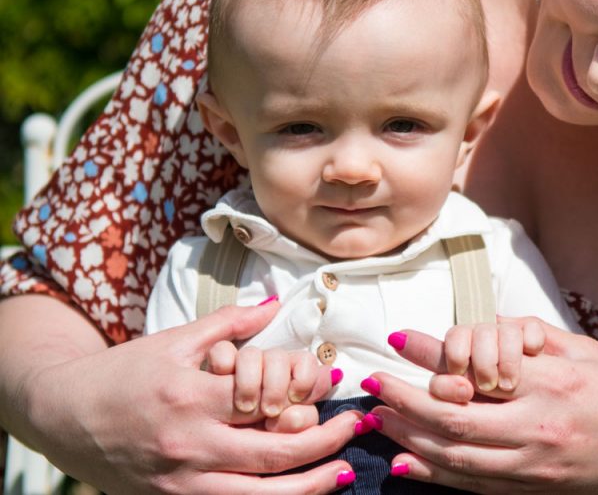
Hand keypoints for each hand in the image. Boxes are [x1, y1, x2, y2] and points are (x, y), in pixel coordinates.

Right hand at [14, 297, 361, 492]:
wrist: (62, 415)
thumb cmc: (122, 372)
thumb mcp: (174, 339)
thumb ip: (229, 324)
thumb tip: (275, 303)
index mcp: (191, 397)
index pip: (265, 403)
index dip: (309, 397)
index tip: (338, 387)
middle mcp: (188, 445)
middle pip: (273, 456)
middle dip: (323, 445)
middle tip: (354, 428)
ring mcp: (180, 482)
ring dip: (307, 488)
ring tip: (341, 473)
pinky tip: (295, 493)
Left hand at [365, 317, 597, 493]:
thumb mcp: (586, 352)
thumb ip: (533, 339)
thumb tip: (484, 326)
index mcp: (554, 383)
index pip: (476, 367)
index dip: (430, 354)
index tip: (398, 340)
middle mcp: (540, 427)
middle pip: (453, 418)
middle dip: (404, 399)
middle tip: (371, 382)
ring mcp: (536, 466)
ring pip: (457, 456)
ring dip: (410, 437)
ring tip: (379, 417)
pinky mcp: (536, 490)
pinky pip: (475, 486)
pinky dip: (436, 475)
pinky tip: (407, 463)